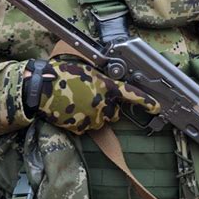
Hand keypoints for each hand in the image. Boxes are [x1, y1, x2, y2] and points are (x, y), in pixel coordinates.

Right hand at [37, 58, 160, 133]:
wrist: (42, 90)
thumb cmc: (63, 73)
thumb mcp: (86, 70)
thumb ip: (101, 78)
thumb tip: (107, 82)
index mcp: (106, 87)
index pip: (131, 95)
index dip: (146, 101)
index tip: (156, 107)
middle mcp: (103, 104)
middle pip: (114, 112)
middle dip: (107, 106)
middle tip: (92, 96)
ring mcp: (92, 118)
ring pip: (100, 120)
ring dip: (94, 114)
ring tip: (77, 101)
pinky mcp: (81, 128)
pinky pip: (86, 126)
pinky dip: (81, 120)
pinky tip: (71, 109)